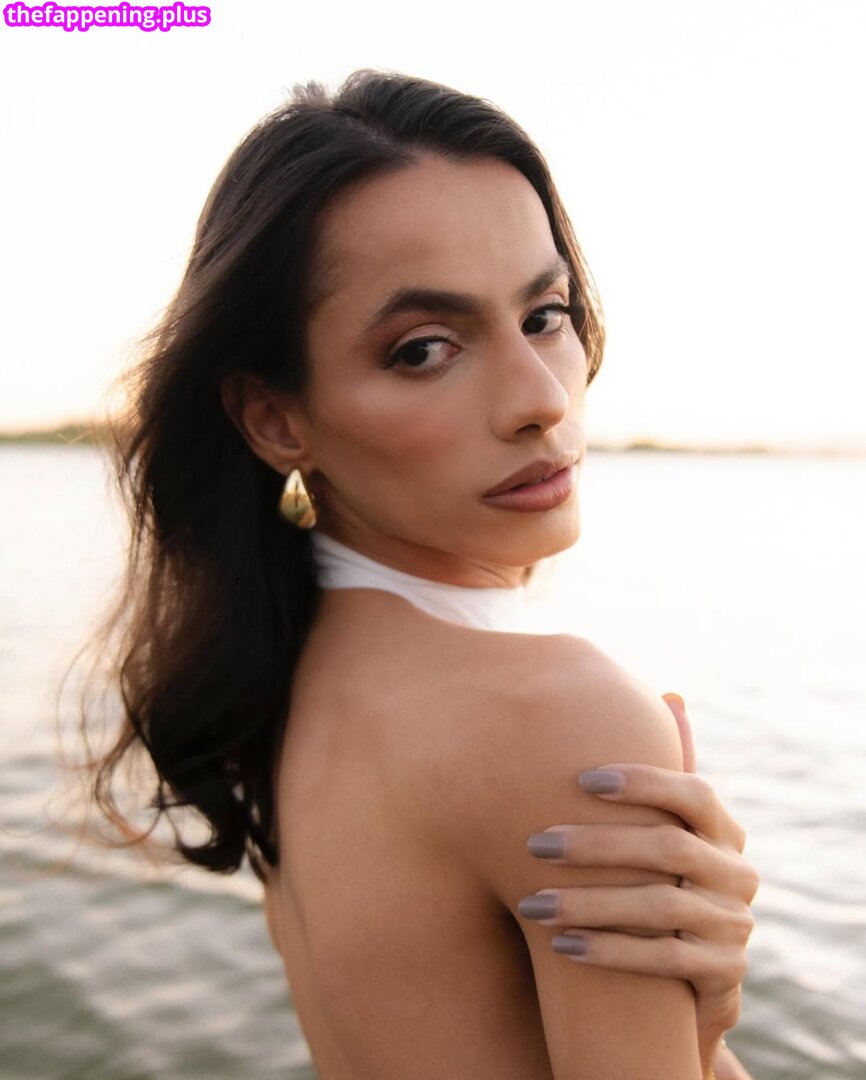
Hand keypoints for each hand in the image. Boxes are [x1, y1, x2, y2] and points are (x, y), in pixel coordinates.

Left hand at [519, 693, 757, 1077]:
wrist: (682, 979)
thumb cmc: (654, 883)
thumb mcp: (660, 831)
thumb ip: (659, 777)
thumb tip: (673, 692)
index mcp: (724, 830)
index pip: (694, 793)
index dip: (643, 782)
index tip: (582, 779)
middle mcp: (738, 873)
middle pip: (668, 848)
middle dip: (596, 844)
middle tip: (534, 843)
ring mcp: (735, 924)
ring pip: (661, 905)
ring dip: (590, 903)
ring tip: (533, 904)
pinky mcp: (724, 972)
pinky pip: (665, 959)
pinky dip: (611, 950)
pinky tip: (561, 947)